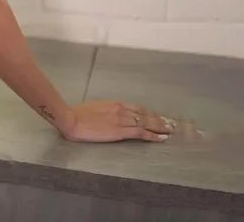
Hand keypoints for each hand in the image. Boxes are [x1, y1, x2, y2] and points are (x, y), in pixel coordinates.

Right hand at [60, 100, 175, 142]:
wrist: (72, 119)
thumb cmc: (78, 114)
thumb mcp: (95, 108)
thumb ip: (106, 111)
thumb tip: (111, 116)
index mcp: (115, 104)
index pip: (138, 108)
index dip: (150, 113)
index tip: (158, 116)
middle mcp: (121, 110)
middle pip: (145, 115)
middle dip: (159, 119)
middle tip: (171, 123)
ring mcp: (121, 120)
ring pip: (146, 123)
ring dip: (160, 127)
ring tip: (170, 130)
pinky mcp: (120, 131)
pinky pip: (141, 133)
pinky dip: (152, 135)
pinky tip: (161, 138)